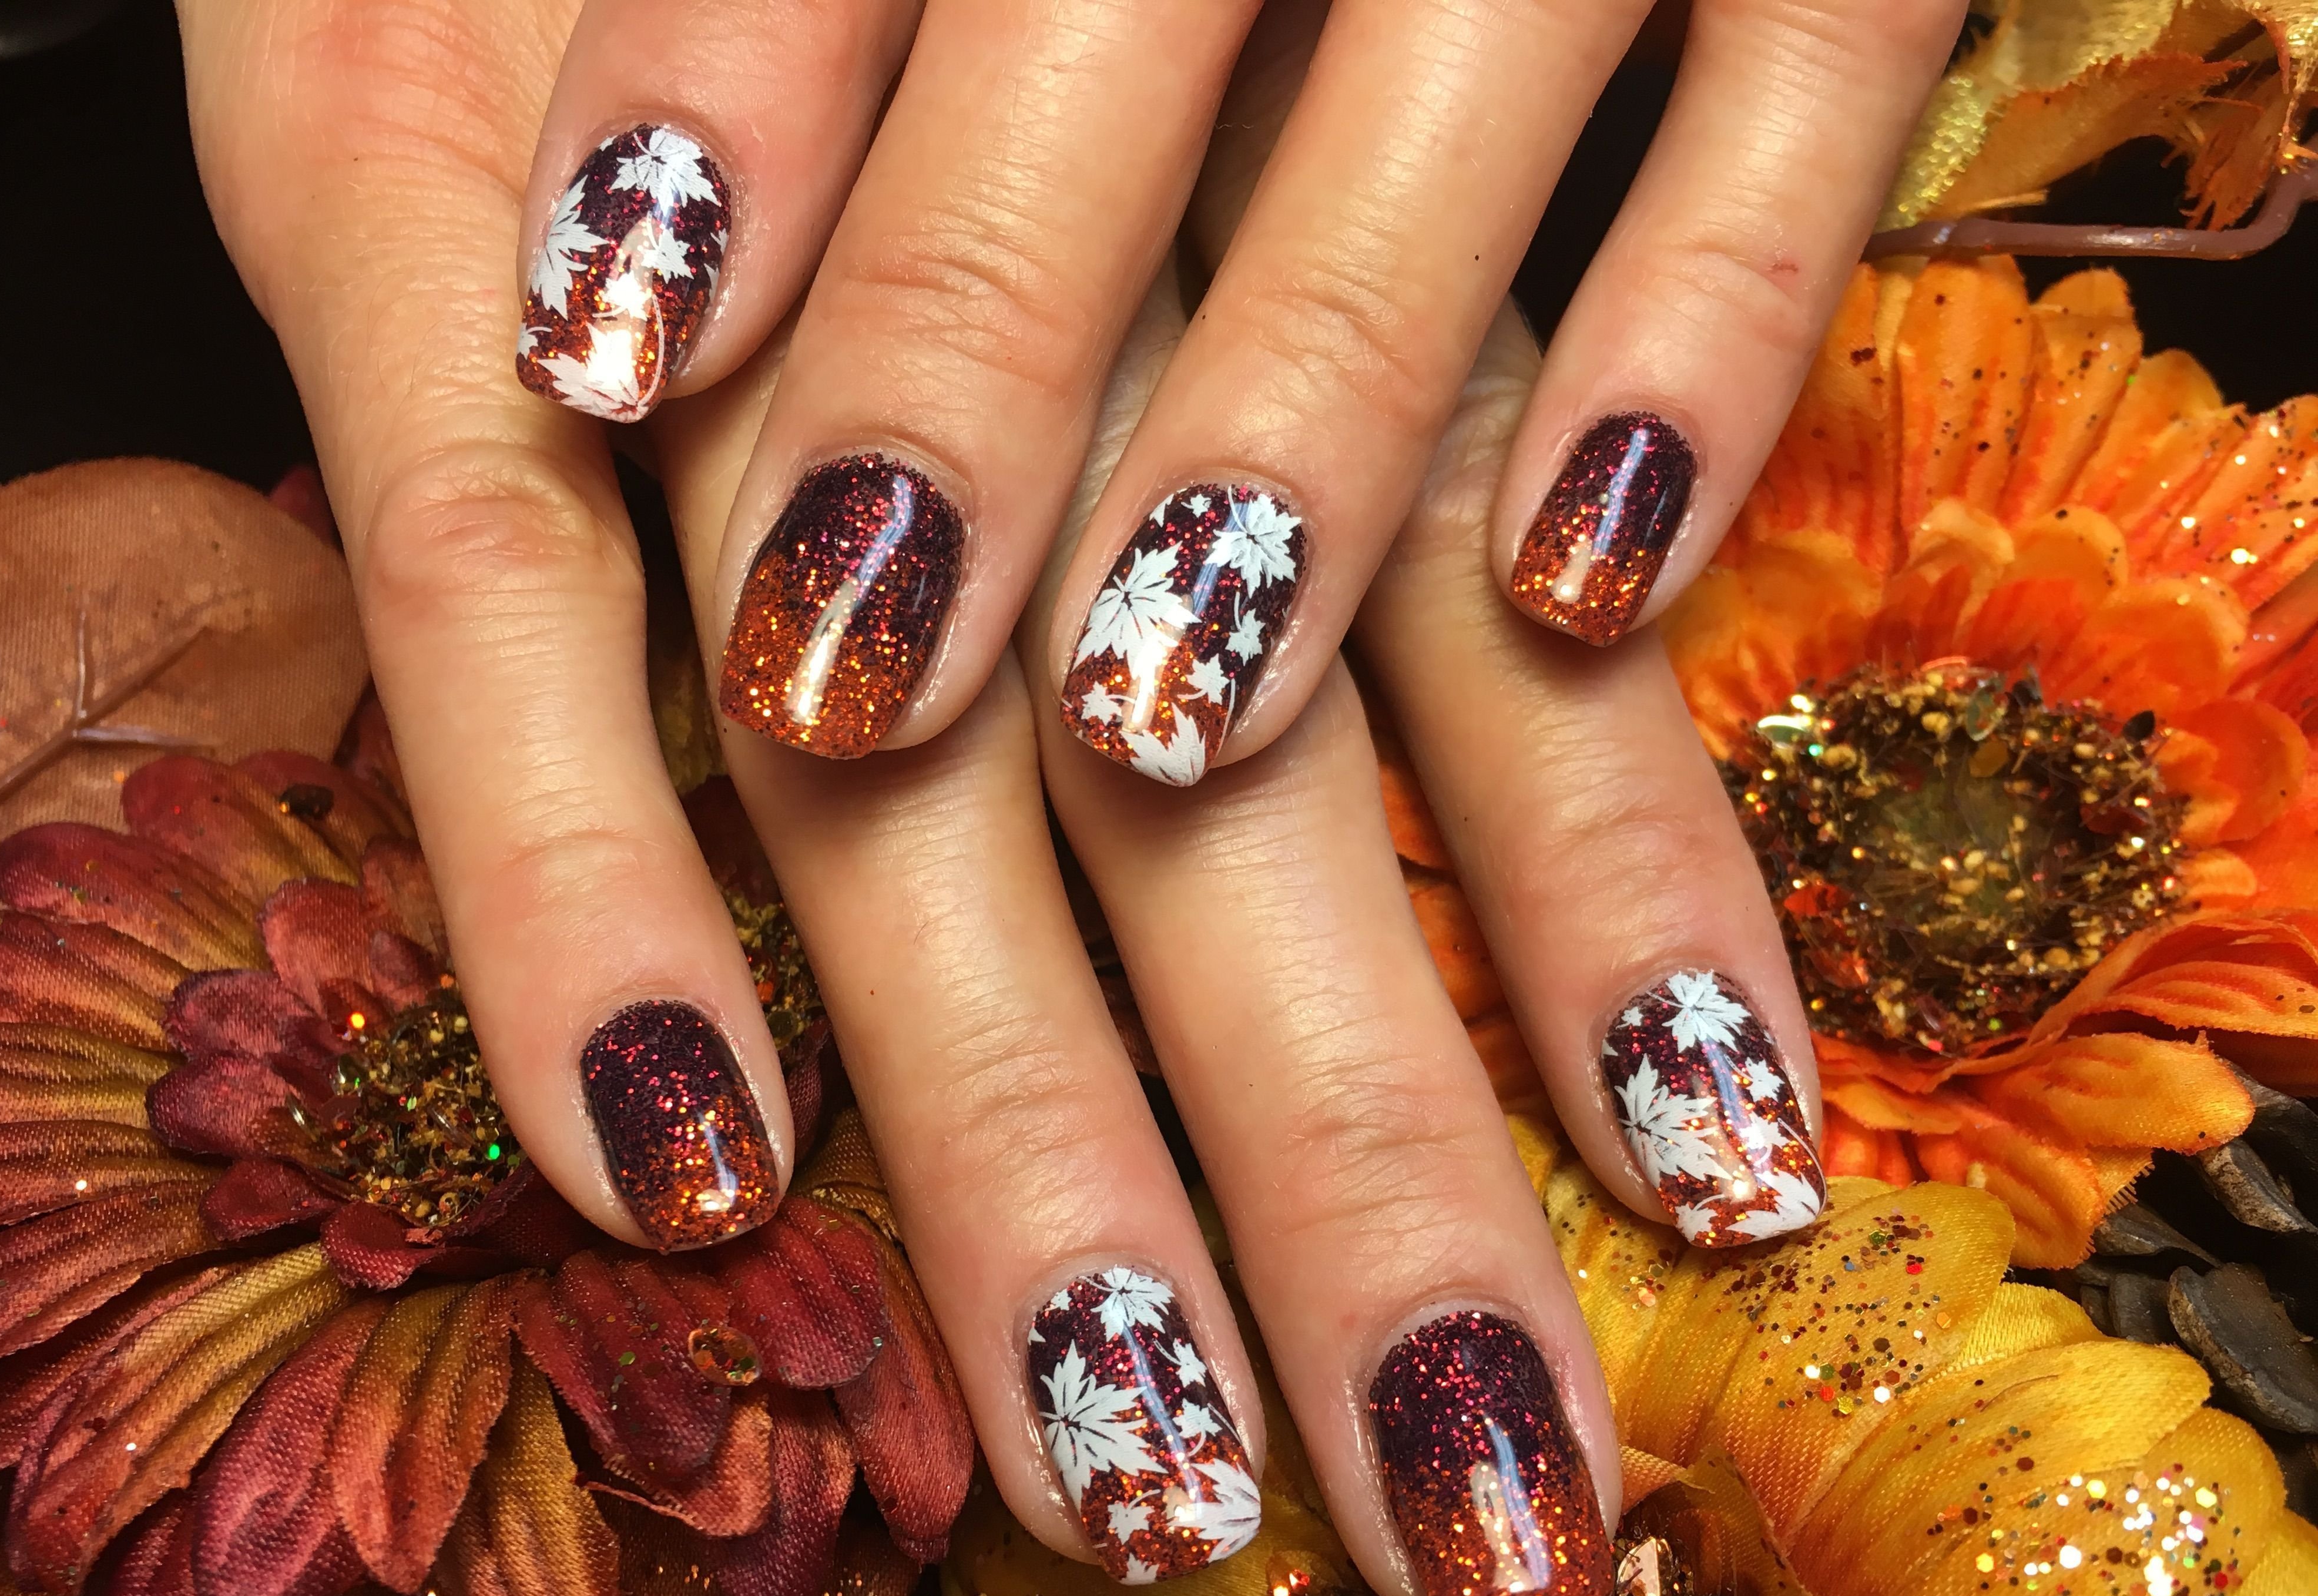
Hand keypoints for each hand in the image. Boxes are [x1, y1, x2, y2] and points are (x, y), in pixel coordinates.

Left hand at [513, 0, 1960, 781]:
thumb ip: (874, 26)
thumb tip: (646, 325)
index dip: (701, 114)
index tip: (587, 364)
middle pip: (1080, 88)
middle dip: (952, 384)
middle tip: (829, 681)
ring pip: (1416, 156)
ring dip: (1276, 449)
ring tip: (1153, 727)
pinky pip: (1806, 105)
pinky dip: (1693, 350)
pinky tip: (1578, 595)